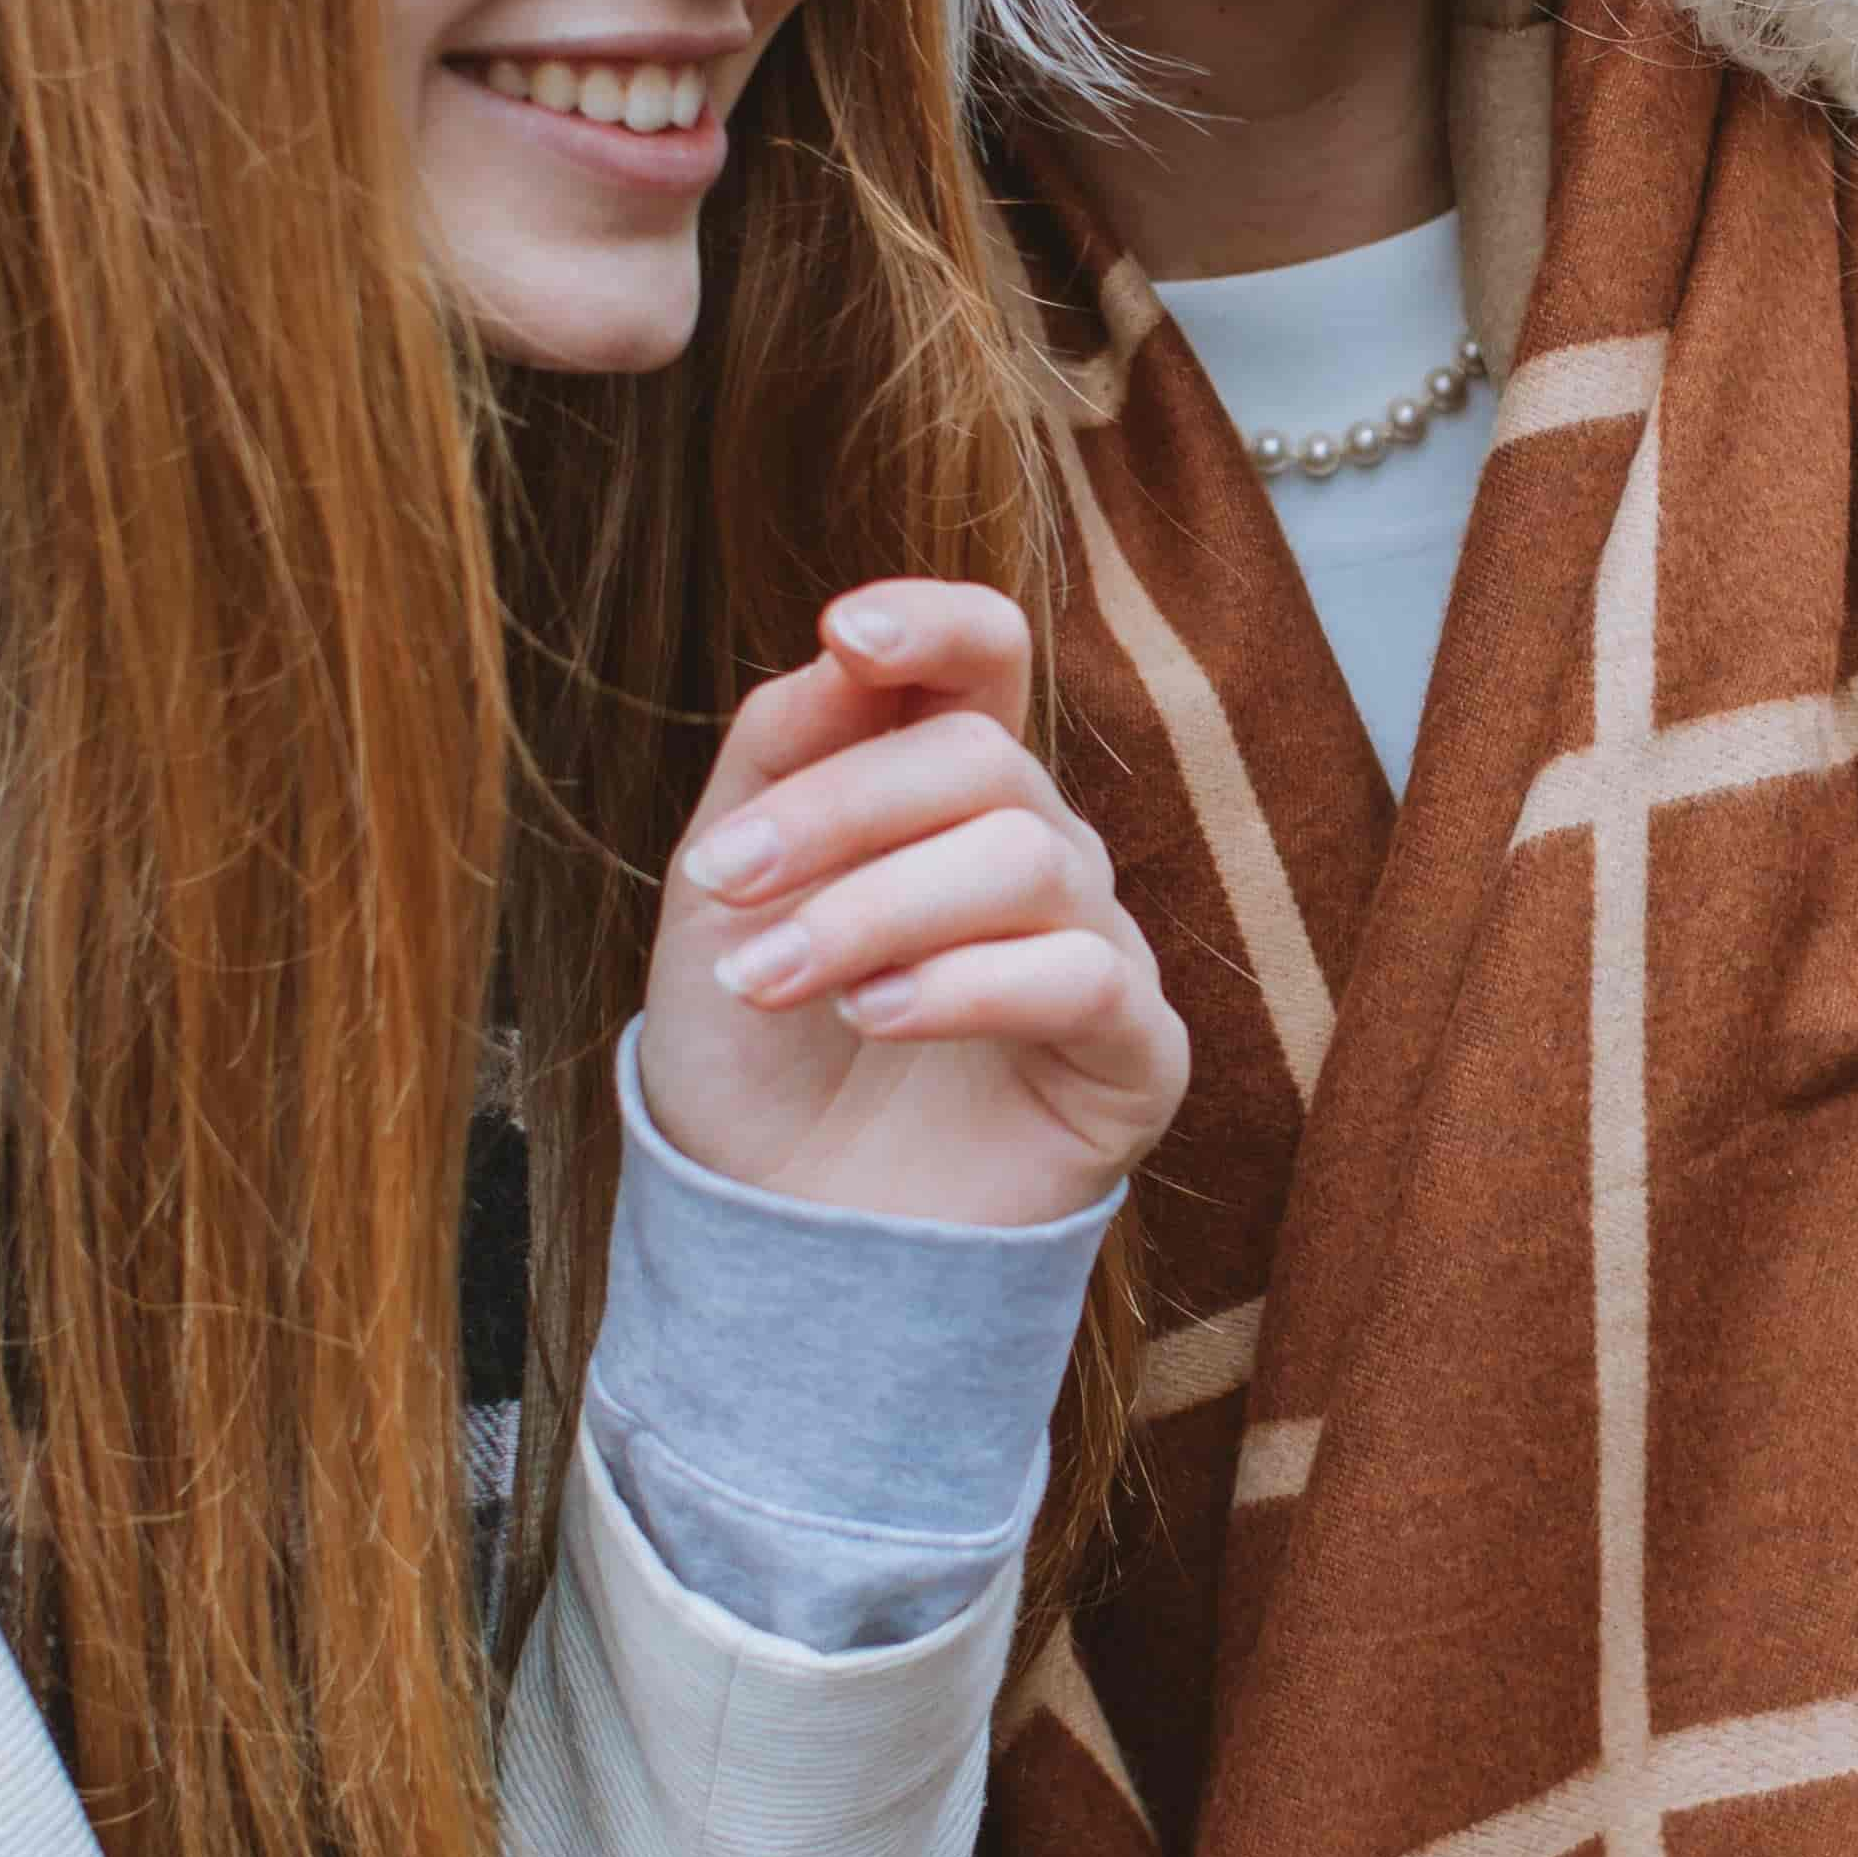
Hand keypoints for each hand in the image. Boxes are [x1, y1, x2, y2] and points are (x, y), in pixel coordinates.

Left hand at [633, 584, 1184, 1232]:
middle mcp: (1038, 849)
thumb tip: (839, 654)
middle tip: (722, 884)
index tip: (844, 631)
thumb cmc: (756, 1052)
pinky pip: (1081, 974)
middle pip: (982, 756)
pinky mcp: (1135, 1052)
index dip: (935, 621)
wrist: (775, 1235)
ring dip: (874, 910)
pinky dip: (964, 984)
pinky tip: (874, 1018)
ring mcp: (1098, 946)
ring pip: (1026, 857)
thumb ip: (780, 757)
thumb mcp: (722, 890)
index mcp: (946, 791)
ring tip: (770, 980)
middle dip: (838, 811)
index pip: (985, 656)